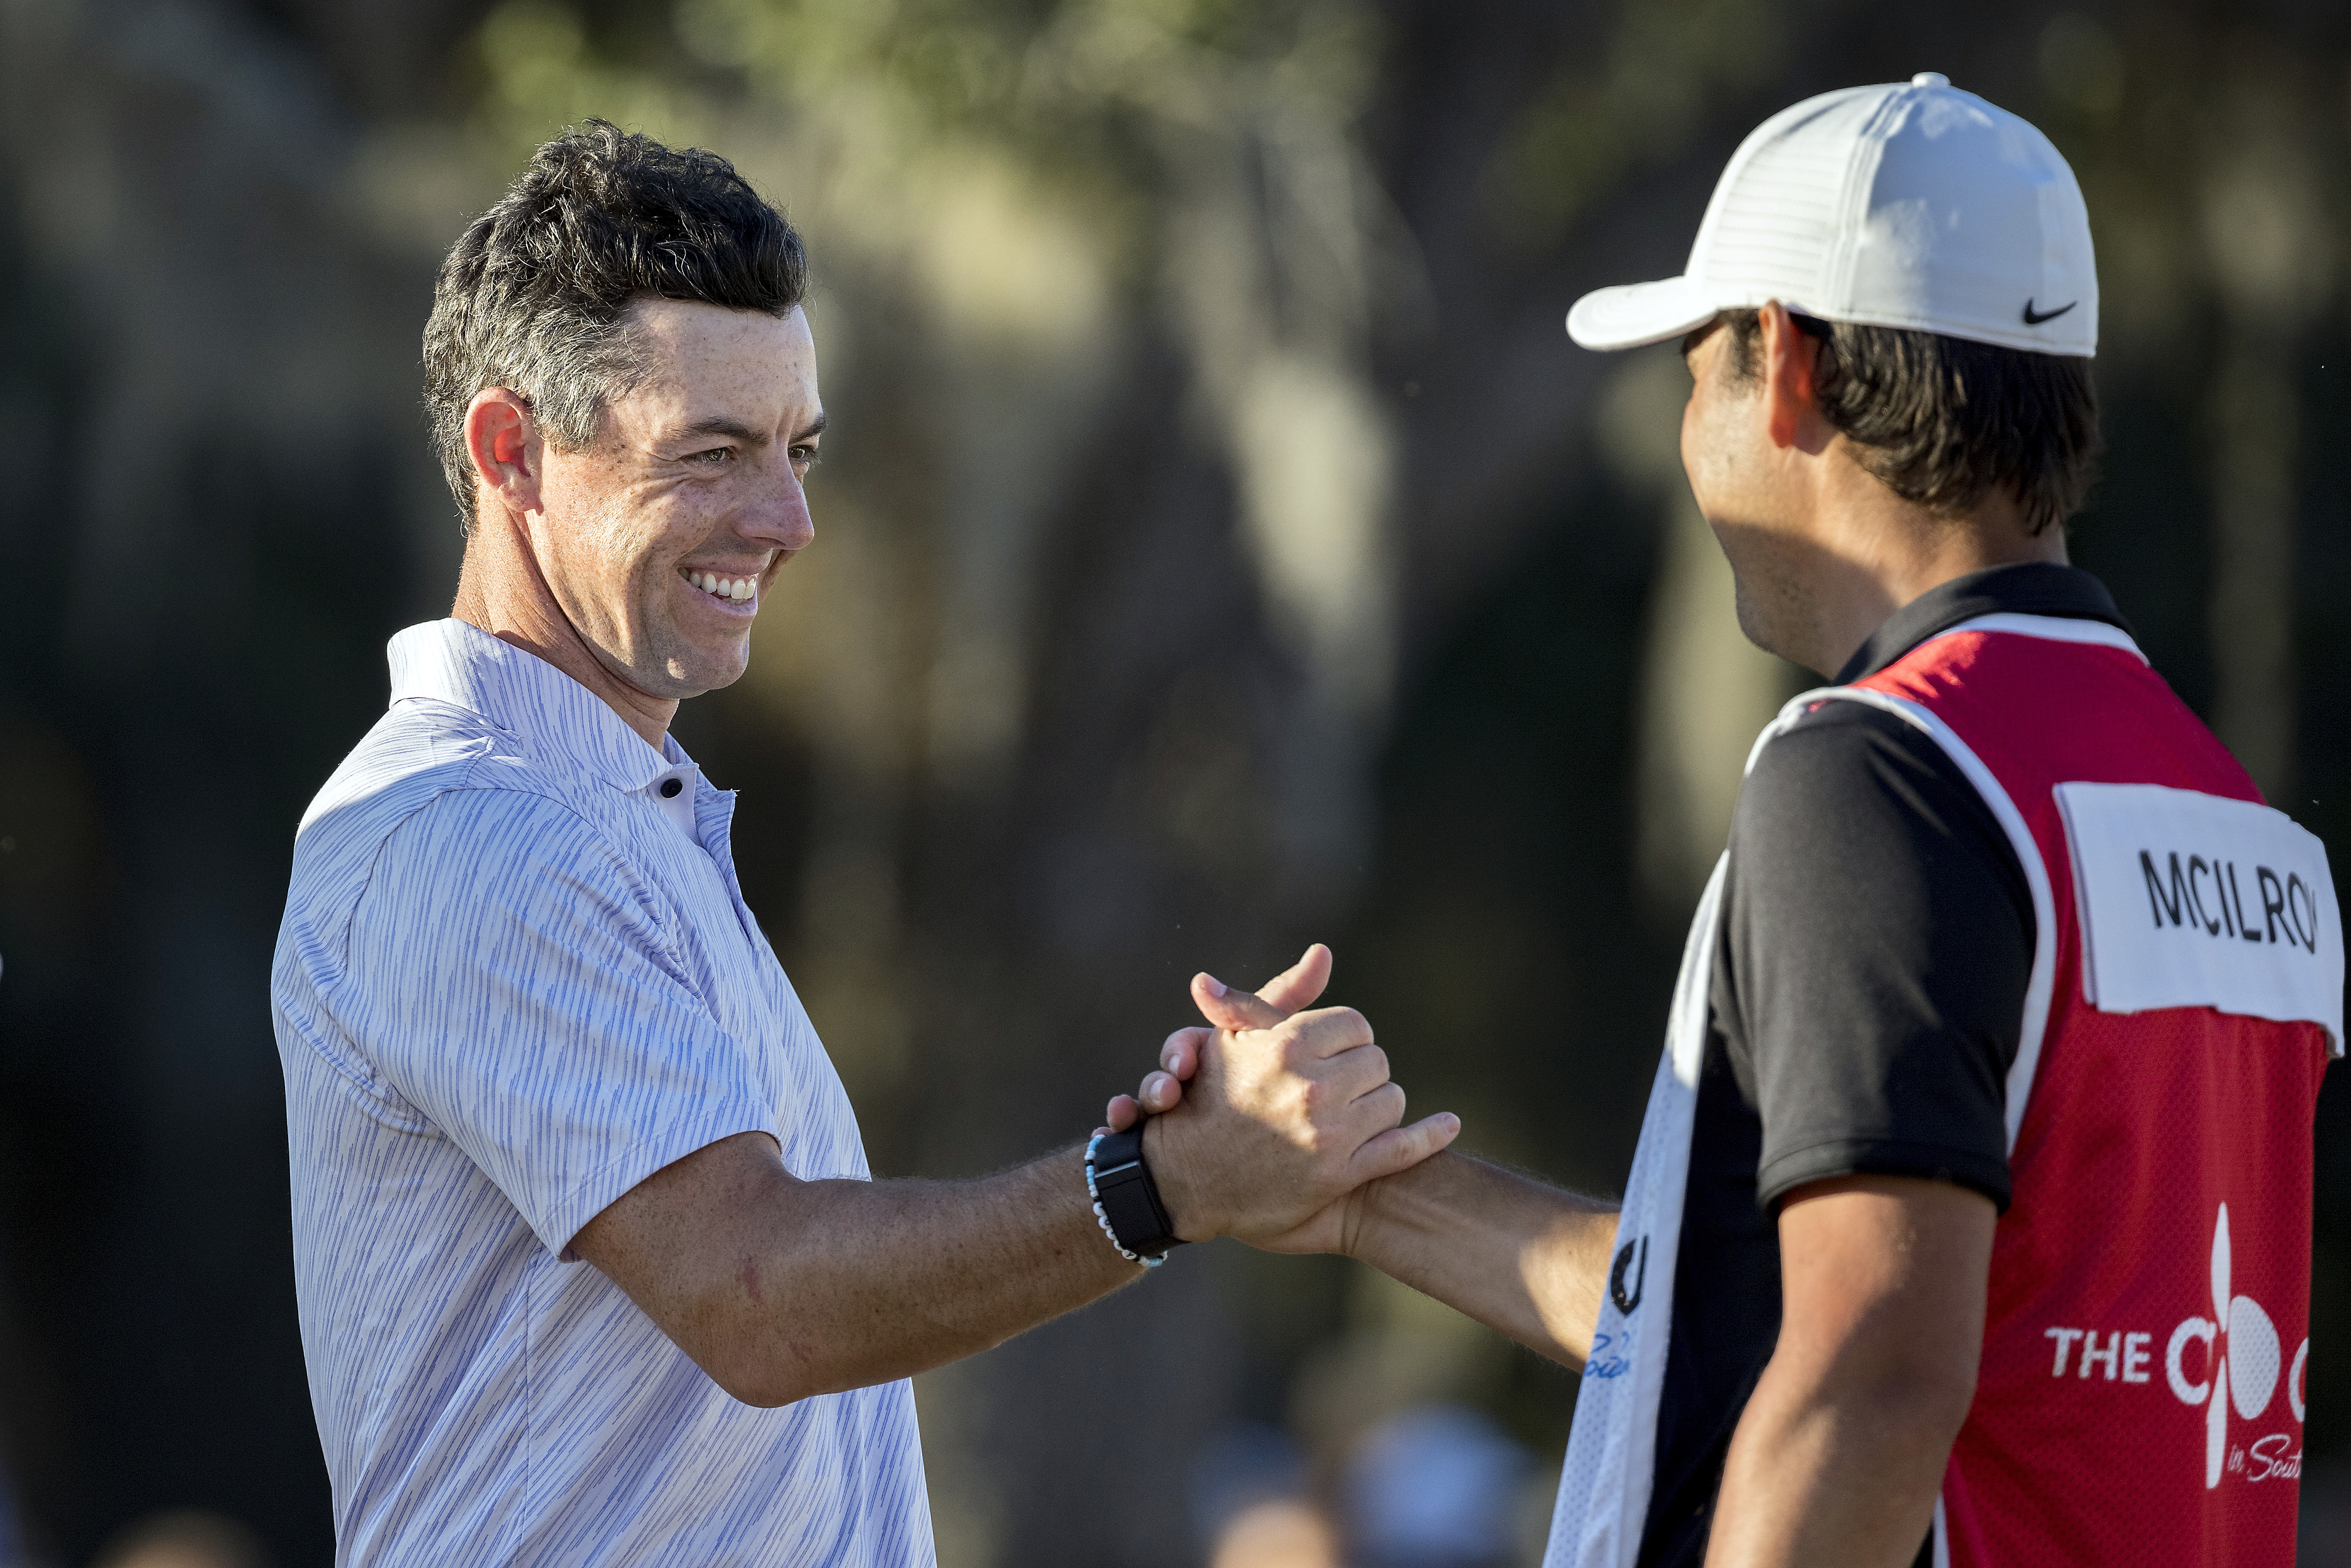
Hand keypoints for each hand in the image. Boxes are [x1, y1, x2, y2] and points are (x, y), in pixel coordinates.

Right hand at [1112, 946, 1459, 1249]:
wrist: (1184, 1179)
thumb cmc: (1209, 1098)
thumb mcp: (1236, 1038)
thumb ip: (1284, 993)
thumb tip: (1324, 952)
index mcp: (1288, 1046)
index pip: (1356, 1025)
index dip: (1345, 1039)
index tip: (1330, 1053)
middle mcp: (1311, 1088)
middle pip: (1377, 1062)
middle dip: (1360, 1072)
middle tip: (1337, 1087)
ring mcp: (1328, 1135)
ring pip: (1392, 1101)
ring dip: (1377, 1107)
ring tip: (1348, 1115)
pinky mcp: (1340, 1176)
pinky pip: (1404, 1149)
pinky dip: (1432, 1136)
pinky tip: (1449, 1124)